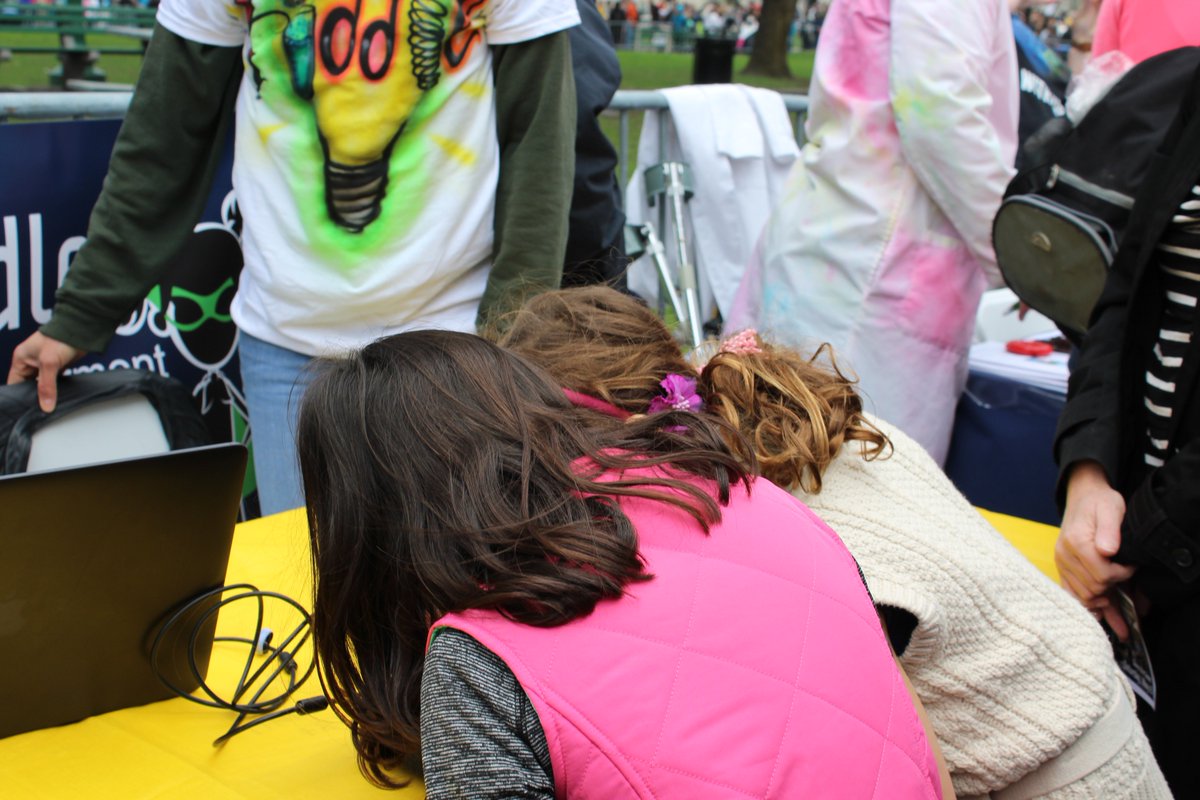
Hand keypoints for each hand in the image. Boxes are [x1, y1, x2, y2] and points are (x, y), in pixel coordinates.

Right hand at [7, 332, 82, 412]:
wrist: (81, 331)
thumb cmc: (60, 339)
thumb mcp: (49, 364)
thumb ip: (46, 386)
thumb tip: (46, 406)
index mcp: (20, 359)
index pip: (14, 383)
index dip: (20, 396)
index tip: (27, 409)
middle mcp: (30, 362)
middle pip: (28, 385)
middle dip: (34, 396)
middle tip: (42, 409)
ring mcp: (43, 364)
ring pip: (41, 384)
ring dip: (46, 393)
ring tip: (50, 405)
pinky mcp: (56, 366)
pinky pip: (53, 381)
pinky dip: (55, 388)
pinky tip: (59, 397)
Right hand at [1055, 461, 1135, 636]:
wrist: (1083, 496)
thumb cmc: (1100, 502)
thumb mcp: (1111, 508)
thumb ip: (1109, 529)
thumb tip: (1108, 550)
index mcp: (1077, 542)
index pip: (1101, 574)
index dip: (1122, 575)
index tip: (1132, 567)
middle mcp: (1065, 555)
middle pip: (1092, 589)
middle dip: (1113, 590)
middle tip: (1127, 582)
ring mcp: (1061, 563)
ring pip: (1082, 596)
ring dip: (1102, 604)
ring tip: (1119, 615)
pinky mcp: (1062, 568)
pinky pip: (1070, 593)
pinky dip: (1086, 604)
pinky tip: (1099, 613)